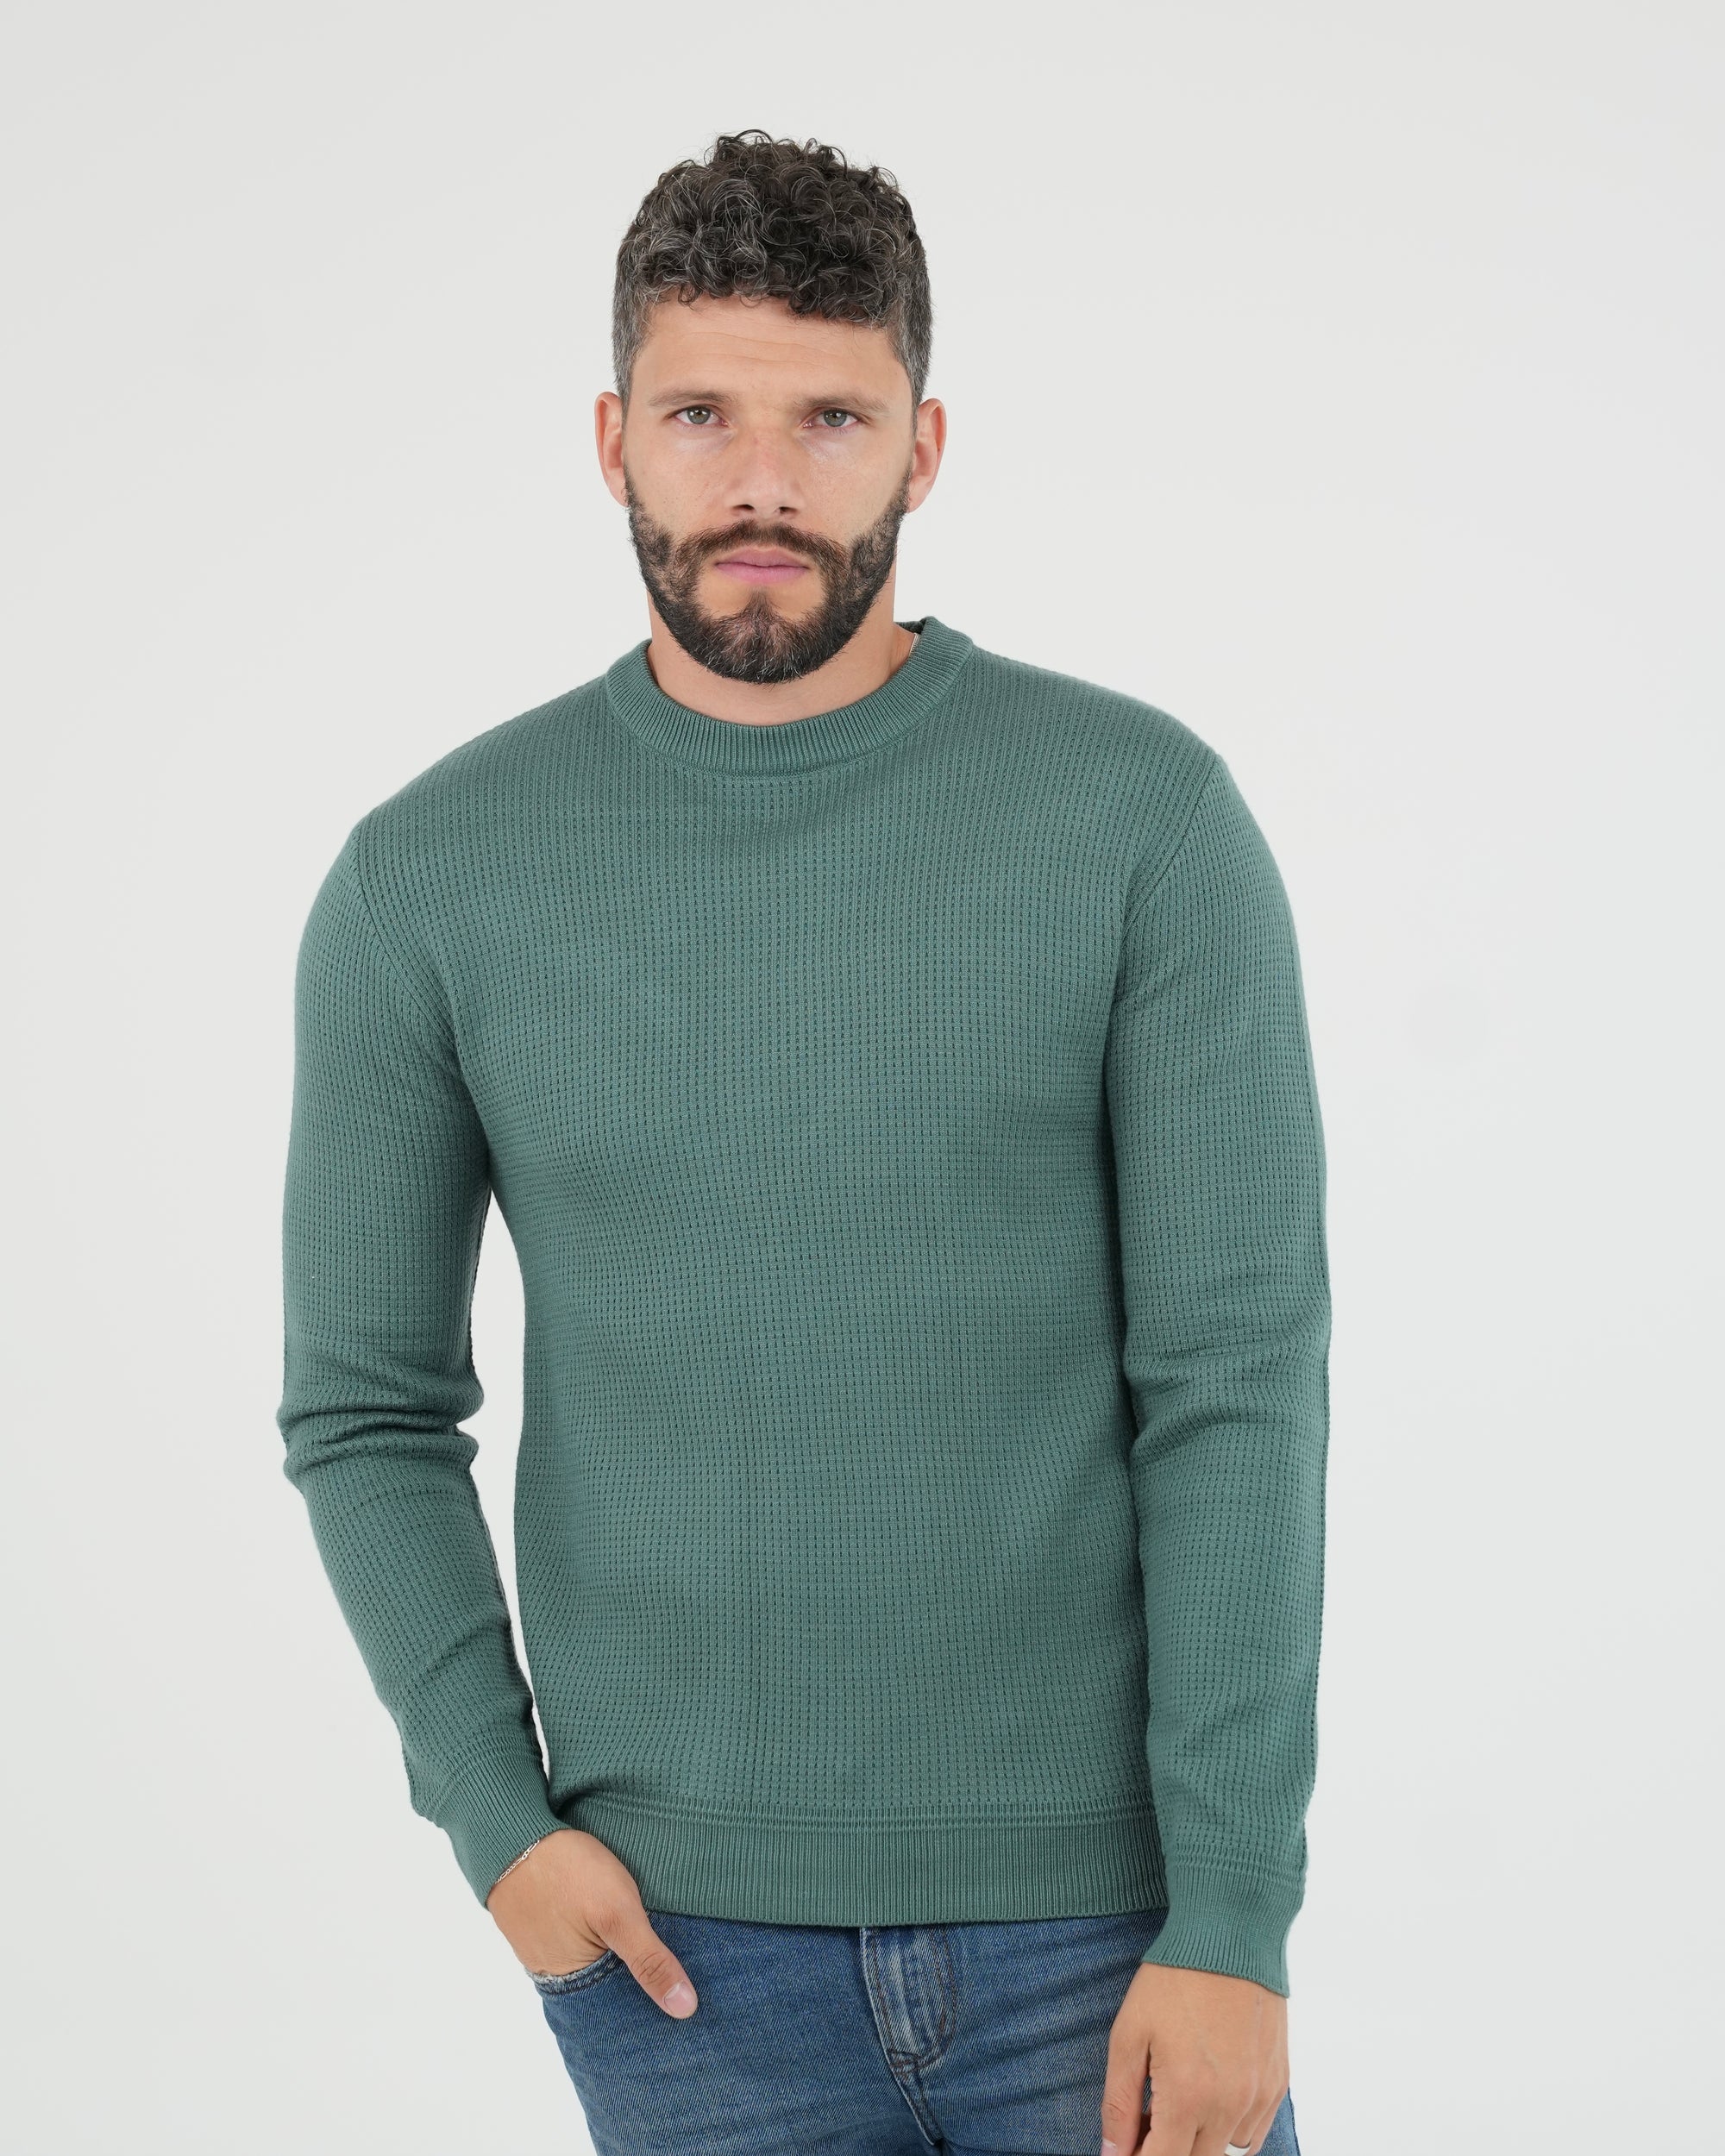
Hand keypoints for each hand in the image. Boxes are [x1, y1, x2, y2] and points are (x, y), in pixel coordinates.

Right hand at [485, 1828, 698, 2018]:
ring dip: (614, 1954)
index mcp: (571, 1984)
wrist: (512, 1832)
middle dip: (636, 1978)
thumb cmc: (566, 1872)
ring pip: (589, 1960)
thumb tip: (686, 2009)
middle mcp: (553, 1973)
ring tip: (651, 1943)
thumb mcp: (618, 1914)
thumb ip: (649, 1960)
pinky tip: (610, 1920)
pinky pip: (572, 1937)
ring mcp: (541, 1946)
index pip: (620, 2009)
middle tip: (678, 1968)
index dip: (651, 2003)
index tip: (686, 2000)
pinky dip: (593, 1934)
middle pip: (605, 1985)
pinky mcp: (537, 1920)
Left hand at [1100, 1961, 1288, 2154]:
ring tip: (1175, 2108)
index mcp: (1188, 2096)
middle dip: (1165, 2152)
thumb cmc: (1174, 1979)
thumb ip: (1118, 2103)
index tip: (1125, 2149)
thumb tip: (1112, 2154)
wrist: (1231, 1935)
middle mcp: (1230, 2106)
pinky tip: (1208, 2102)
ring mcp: (1260, 2097)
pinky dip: (1229, 2132)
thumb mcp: (1129, 2034)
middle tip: (1146, 2122)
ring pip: (1228, 2154)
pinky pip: (1254, 2134)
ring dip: (1199, 2145)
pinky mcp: (1279, 2084)